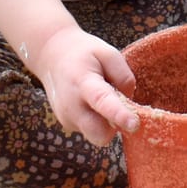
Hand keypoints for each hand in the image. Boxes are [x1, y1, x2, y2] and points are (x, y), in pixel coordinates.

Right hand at [33, 28, 139, 145]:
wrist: (51, 55)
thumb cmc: (84, 54)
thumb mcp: (108, 53)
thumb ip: (123, 76)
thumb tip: (129, 103)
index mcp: (83, 82)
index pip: (102, 101)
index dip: (119, 115)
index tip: (134, 124)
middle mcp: (72, 105)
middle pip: (99, 134)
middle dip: (115, 128)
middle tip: (122, 106)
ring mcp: (66, 118)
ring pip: (96, 135)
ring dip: (106, 124)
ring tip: (102, 98)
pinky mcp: (67, 124)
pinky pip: (90, 130)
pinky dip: (97, 121)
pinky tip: (91, 102)